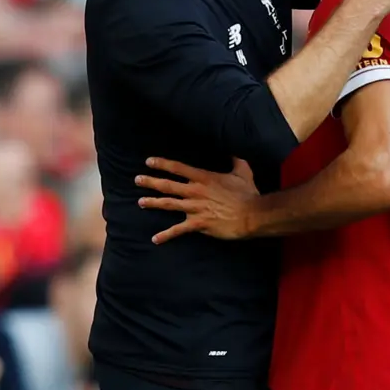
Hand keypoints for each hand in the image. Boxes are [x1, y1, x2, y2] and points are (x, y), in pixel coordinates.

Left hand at [135, 157, 258, 243]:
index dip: (162, 164)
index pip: (178, 168)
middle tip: (137, 179)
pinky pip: (178, 230)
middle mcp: (195, 192)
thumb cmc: (247, 193)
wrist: (252, 215)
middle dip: (151, 182)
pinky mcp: (198, 224)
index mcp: (204, 178)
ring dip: (153, 203)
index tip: (149, 161)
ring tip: (140, 202)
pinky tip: (154, 239)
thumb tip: (232, 151)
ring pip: (169, 204)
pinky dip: (166, 235)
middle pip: (168, 185)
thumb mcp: (242, 171)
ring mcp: (195, 208)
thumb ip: (235, 160)